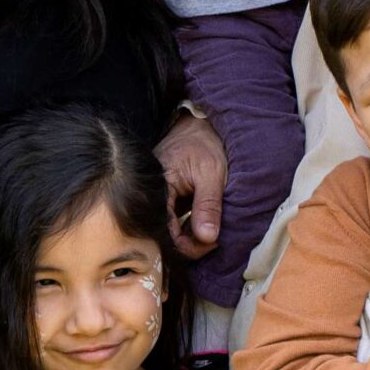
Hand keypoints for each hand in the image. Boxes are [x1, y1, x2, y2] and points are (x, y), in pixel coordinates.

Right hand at [156, 113, 228, 258]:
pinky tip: (204, 224)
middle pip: (166, 233)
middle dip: (191, 243)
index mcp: (160, 187)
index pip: (166, 230)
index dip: (188, 244)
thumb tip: (207, 238)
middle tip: (215, 240)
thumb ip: (208, 206)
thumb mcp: (212, 174)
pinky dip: (189, 226)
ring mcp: (160, 197)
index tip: (212, 244)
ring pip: (171, 228)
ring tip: (213, 232)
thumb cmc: (205, 143)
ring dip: (191, 235)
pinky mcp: (168, 197)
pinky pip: (174, 219)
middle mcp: (154, 194)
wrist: (199, 124)